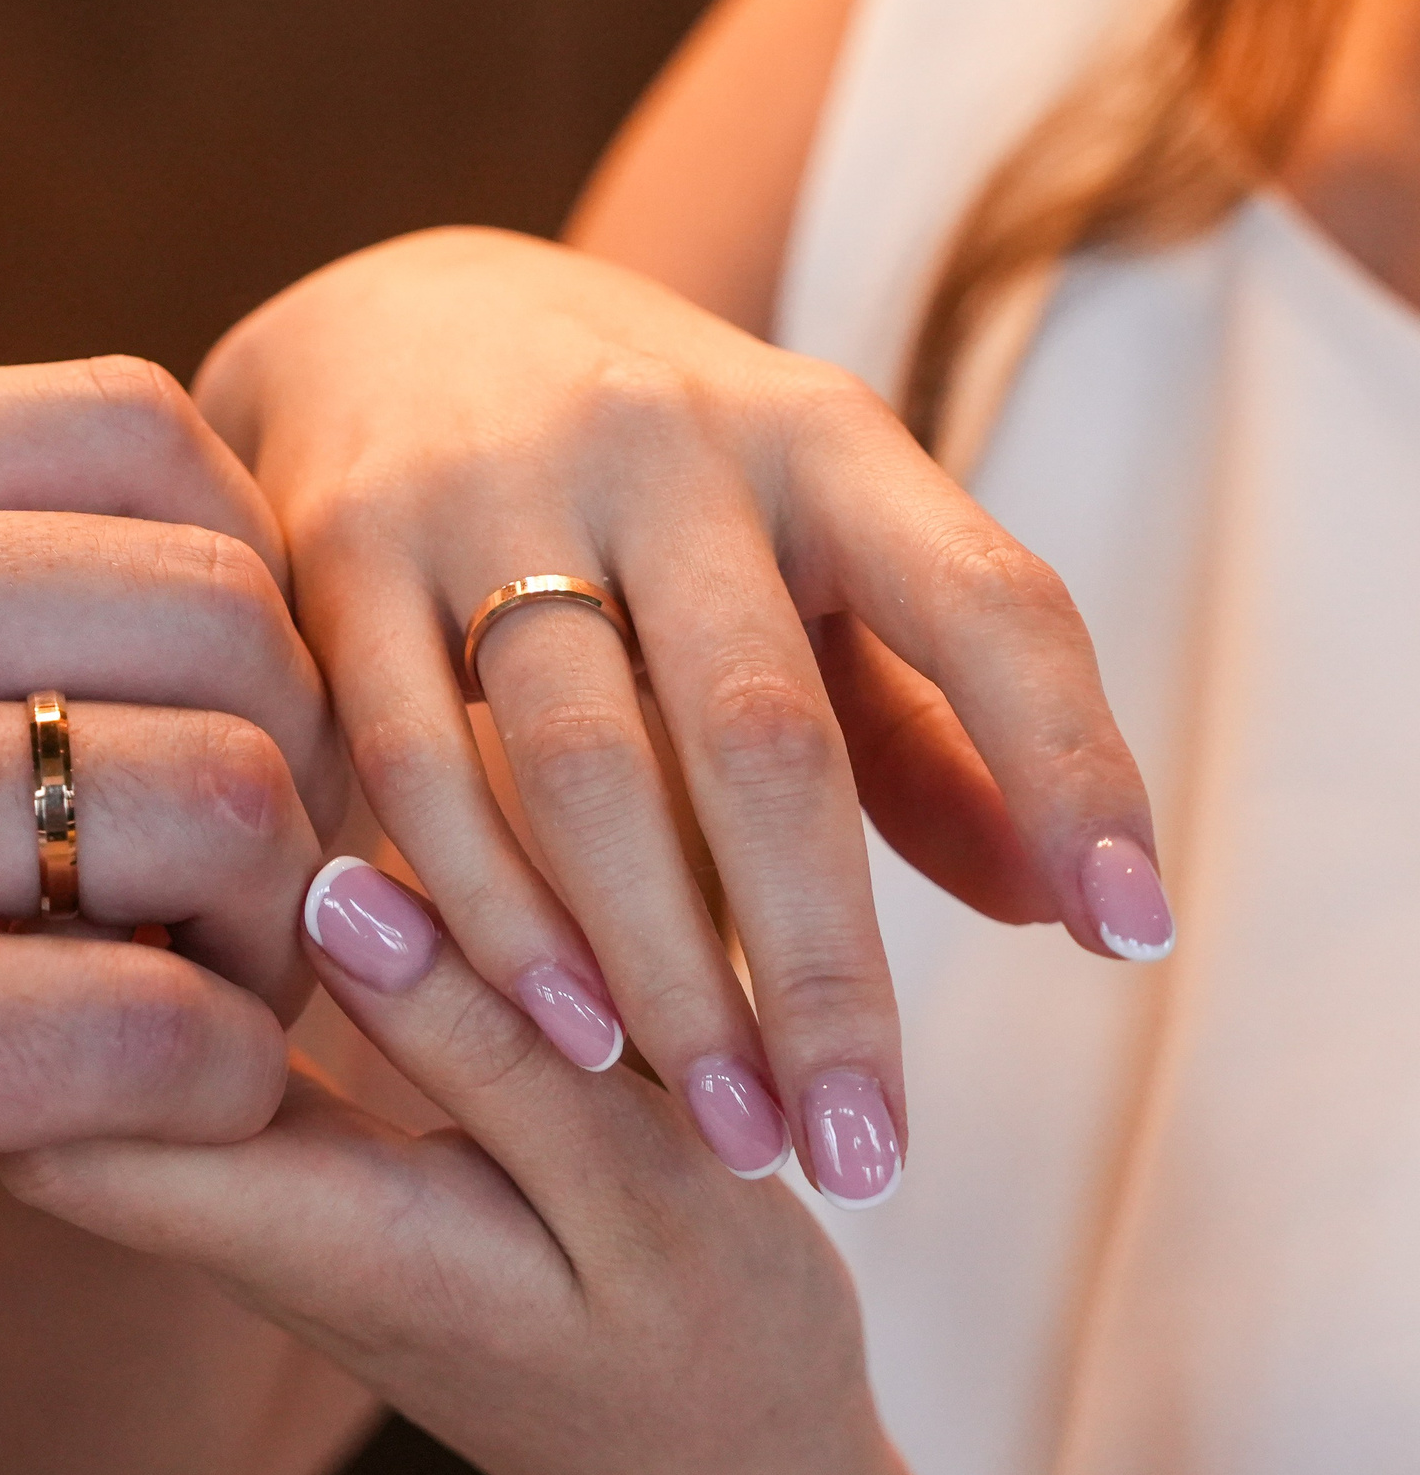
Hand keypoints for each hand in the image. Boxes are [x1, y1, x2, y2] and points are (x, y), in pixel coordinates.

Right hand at [0, 359, 342, 1457]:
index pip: (139, 426)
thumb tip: (192, 586)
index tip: (217, 719)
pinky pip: (159, 1029)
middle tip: (235, 897)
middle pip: (225, 610)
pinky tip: (155, 1116)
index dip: (249, 579)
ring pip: (226, 804)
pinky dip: (216, 1086)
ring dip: (268, 936)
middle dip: (293, 768)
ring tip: (190, 1004)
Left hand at [5, 858, 1070, 1474]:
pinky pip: (216, 1040)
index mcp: (310, 1240)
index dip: (46, 975)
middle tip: (156, 776)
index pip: (58, 1132)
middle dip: (69, 923)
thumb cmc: (713, 1353)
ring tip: (222, 777)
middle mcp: (250, 1220)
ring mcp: (274, 1192)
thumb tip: (330, 887)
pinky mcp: (317, 1160)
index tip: (118, 842)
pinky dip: (234, 942)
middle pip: (53, 1073)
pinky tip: (301, 839)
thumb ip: (490, 1045)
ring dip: (149, 919)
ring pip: (125, 1046)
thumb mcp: (644, 1191)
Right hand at [196, 226, 1168, 1204]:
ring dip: (663, 972)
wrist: (390, 317)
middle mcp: (662, 443)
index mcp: (819, 436)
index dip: (1071, 766)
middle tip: (866, 1157)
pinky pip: (416, 762)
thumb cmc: (648, 484)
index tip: (1135, 944)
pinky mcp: (339, 554)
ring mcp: (485, 490)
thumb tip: (1066, 914)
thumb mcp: (806, 552)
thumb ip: (924, 722)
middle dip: (828, 966)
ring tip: (732, 1133)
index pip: (986, 597)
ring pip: (585, 764)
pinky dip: (491, 915)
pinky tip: (566, 1036)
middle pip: (765, 729)